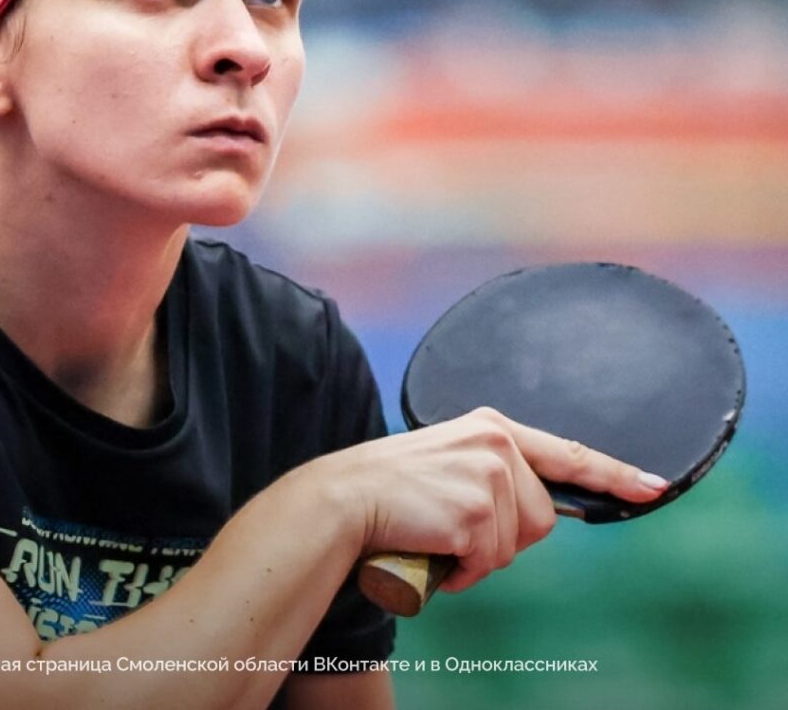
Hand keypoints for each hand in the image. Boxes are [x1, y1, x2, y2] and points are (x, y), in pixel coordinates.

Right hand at [319, 407, 666, 592]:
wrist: (344, 498)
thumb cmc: (392, 488)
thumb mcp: (451, 461)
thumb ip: (494, 472)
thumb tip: (535, 513)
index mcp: (491, 426)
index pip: (566, 451)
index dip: (613, 473)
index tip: (652, 486)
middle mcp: (497, 443)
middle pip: (542, 516)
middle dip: (506, 537)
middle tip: (456, 528)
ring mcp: (488, 474)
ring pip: (518, 542)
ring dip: (481, 555)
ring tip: (438, 534)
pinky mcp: (475, 509)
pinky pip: (489, 561)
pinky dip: (464, 570)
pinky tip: (434, 548)